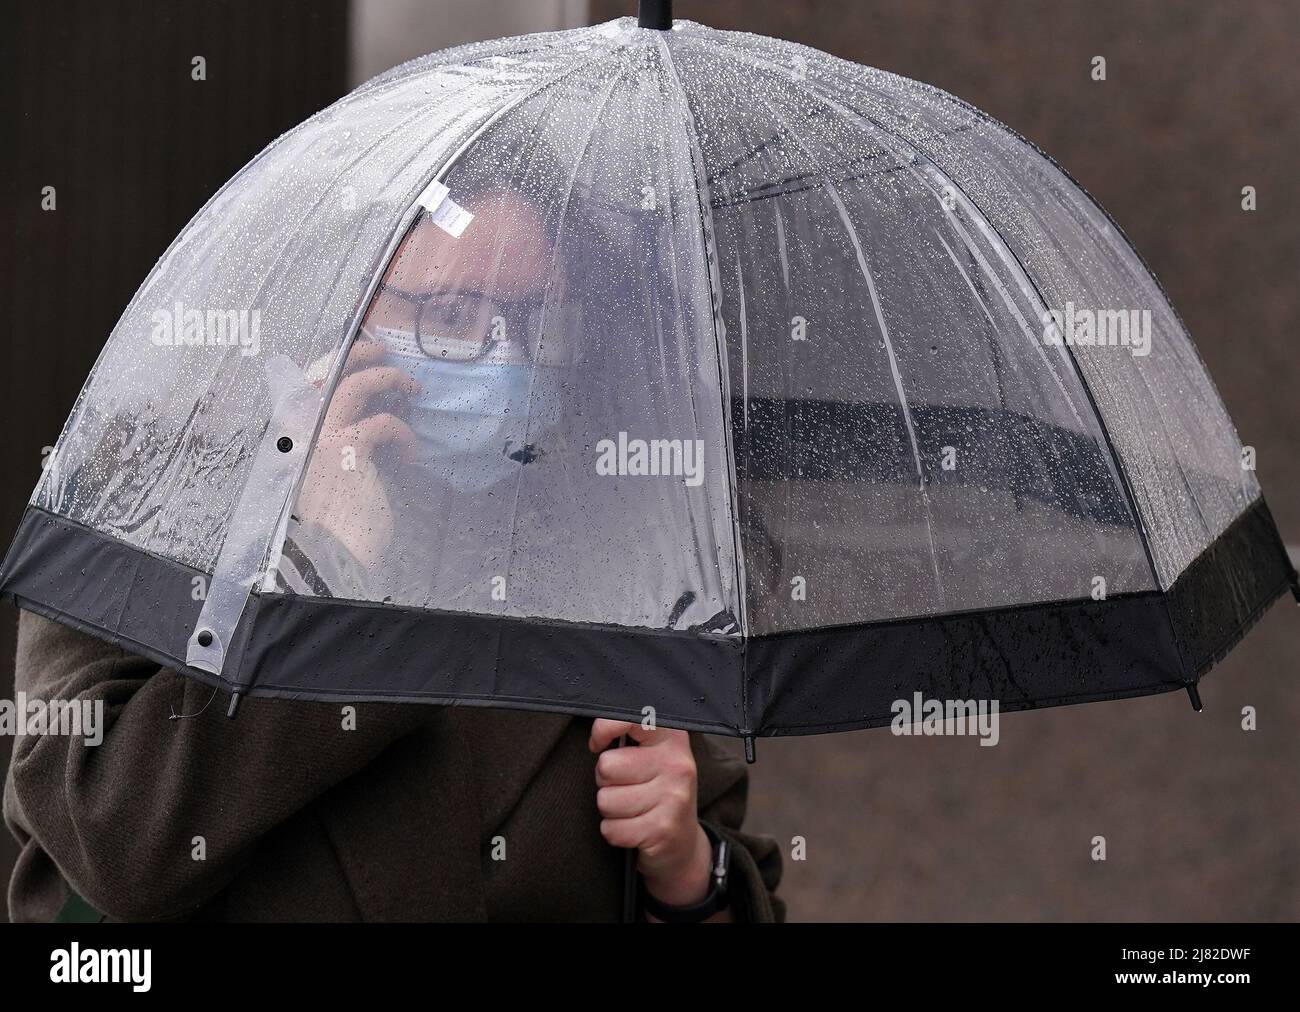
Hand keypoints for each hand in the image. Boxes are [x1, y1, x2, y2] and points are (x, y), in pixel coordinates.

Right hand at [295, 337, 418, 562]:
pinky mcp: (349, 449)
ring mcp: (321, 436)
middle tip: (383, 350)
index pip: (303, 382)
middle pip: (326, 370)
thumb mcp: (325, 474)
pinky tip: (411, 454)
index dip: (329, 363)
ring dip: (388, 378)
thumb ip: (332, 444)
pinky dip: (404, 434)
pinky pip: (384, 421)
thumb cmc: (333, 520)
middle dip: (357, 353)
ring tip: (412, 388)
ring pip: (355, 384)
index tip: (356, 357)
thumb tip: (364, 415)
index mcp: (291, 435)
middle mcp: (300, 429)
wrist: (331, 552)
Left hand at [588, 719, 719, 914]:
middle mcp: (677, 764)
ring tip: (633, 809)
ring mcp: (673, 797)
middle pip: (606, 766)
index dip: (604, 729)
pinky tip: (635, 829)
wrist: (683, 843)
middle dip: (606, 782)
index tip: (598, 743)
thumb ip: (629, 736)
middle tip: (627, 787)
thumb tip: (596, 737)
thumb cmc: (658, 792)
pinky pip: (611, 829)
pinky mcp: (662, 829)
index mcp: (672, 738)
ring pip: (605, 800)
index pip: (629, 717)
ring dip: (611, 810)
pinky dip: (615, 833)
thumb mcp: (653, 755)